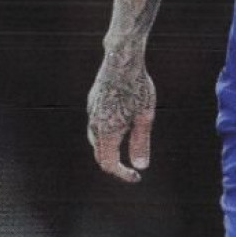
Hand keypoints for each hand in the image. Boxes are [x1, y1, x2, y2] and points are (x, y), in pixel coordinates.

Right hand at [87, 54, 156, 182]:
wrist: (121, 60)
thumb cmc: (137, 87)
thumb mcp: (144, 118)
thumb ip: (141, 143)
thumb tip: (140, 166)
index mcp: (107, 132)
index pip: (109, 164)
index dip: (123, 174)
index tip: (137, 177)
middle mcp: (95, 125)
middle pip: (100, 155)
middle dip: (114, 165)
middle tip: (131, 169)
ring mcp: (91, 112)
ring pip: (95, 140)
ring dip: (108, 149)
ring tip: (124, 150)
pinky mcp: (92, 102)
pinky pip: (95, 124)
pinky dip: (105, 134)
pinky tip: (118, 127)